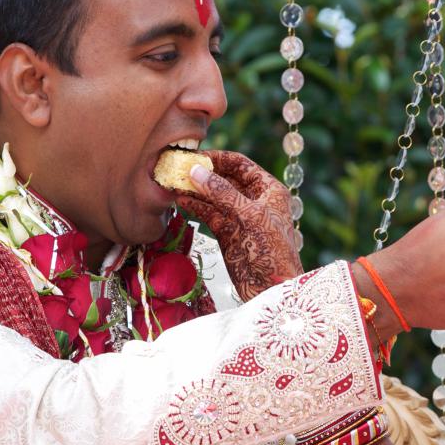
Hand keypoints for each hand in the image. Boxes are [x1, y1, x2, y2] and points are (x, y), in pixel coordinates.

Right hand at [175, 150, 301, 301]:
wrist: (271, 288)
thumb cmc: (271, 249)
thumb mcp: (249, 215)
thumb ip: (222, 192)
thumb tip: (196, 170)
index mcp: (268, 189)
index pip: (240, 165)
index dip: (217, 159)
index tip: (194, 156)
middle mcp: (254, 200)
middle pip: (224, 179)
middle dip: (202, 174)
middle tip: (177, 169)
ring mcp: (239, 216)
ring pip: (214, 197)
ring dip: (195, 190)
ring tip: (173, 183)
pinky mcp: (227, 232)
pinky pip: (209, 213)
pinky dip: (195, 206)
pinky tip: (180, 200)